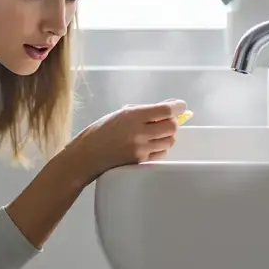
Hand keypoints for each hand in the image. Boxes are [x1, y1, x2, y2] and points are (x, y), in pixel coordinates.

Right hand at [64, 99, 186, 183]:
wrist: (87, 155)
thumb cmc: (101, 131)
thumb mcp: (121, 113)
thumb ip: (145, 110)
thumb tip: (169, 106)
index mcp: (132, 115)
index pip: (166, 110)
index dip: (178, 107)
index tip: (181, 106)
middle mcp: (139, 132)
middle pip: (172, 126)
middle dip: (173, 122)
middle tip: (166, 120)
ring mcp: (141, 149)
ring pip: (169, 141)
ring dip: (167, 135)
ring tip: (155, 133)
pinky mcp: (141, 162)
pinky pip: (161, 153)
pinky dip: (160, 147)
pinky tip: (149, 144)